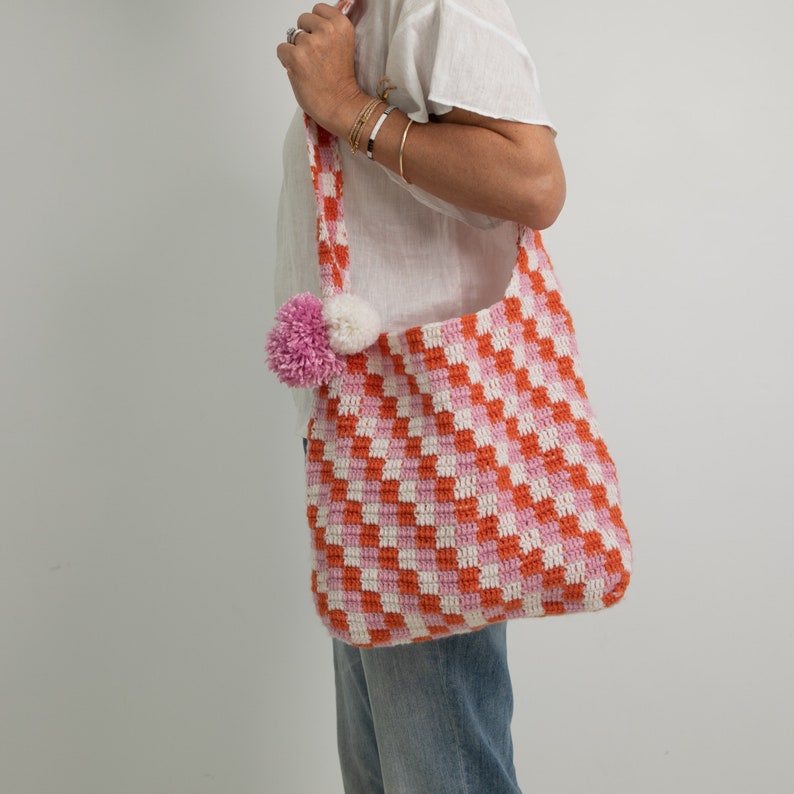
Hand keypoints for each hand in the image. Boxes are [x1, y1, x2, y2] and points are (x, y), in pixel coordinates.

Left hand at [276, 4, 364, 134]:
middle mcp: (326, 30)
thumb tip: (309, 29)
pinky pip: (282, 49)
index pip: (318, 9)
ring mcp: (310, 43)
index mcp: (342, 25)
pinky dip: (287, 61)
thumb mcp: (344, 47)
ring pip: (293, 37)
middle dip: (306, 36)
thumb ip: (330, 33)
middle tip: (315, 57)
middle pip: (303, 20)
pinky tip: (300, 72)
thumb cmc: (342, 83)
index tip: (320, 38)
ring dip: (297, 51)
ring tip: (310, 68)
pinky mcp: (296, 57)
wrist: (342, 105)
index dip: (315, 25)